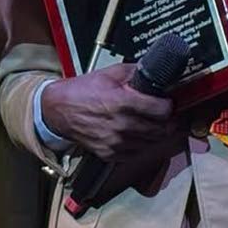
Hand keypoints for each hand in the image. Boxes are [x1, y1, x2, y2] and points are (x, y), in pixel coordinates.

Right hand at [41, 64, 176, 161]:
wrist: (59, 110)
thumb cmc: (83, 90)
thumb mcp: (110, 73)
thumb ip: (134, 73)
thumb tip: (154, 72)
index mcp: (123, 103)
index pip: (162, 111)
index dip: (169, 105)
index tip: (168, 102)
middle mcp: (122, 126)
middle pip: (161, 130)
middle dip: (168, 121)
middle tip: (166, 114)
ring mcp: (116, 143)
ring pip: (151, 143)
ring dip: (157, 134)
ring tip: (155, 123)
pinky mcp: (110, 154)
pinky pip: (136, 153)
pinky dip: (142, 144)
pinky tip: (139, 133)